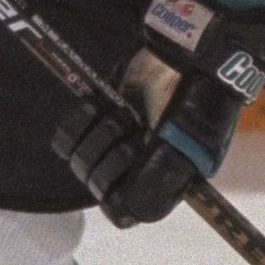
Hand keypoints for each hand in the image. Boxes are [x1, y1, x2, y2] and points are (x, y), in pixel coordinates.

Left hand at [54, 0, 264, 226]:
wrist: (186, 52)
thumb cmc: (198, 98)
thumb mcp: (188, 141)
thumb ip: (161, 176)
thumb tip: (132, 213)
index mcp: (163, 183)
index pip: (124, 211)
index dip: (116, 192)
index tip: (126, 162)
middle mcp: (138, 169)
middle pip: (97, 185)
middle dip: (109, 154)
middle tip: (131, 128)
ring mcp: (116, 144)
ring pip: (80, 161)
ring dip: (97, 133)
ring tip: (121, 112)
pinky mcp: (98, 122)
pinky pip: (67, 138)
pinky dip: (78, 120)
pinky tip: (98, 104)